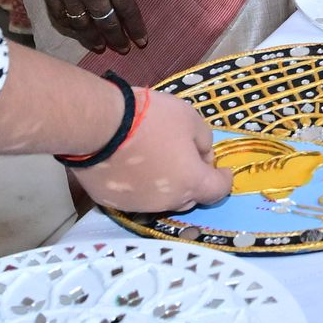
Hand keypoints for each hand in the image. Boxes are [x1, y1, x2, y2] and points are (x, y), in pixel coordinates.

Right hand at [31, 0, 158, 51]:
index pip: (128, 10)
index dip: (135, 28)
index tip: (141, 42)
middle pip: (106, 22)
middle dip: (116, 38)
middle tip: (122, 49)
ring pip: (83, 24)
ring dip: (92, 38)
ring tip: (99, 47)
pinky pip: (60, 15)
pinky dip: (68, 27)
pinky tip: (74, 31)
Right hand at [76, 86, 236, 216]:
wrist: (99, 125)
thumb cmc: (151, 118)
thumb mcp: (190, 118)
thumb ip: (203, 140)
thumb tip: (202, 154)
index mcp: (190, 182)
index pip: (217, 191)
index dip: (224, 180)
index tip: (222, 170)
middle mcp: (166, 202)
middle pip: (189, 197)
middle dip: (193, 181)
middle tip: (186, 158)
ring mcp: (137, 205)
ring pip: (160, 200)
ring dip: (165, 185)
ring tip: (156, 160)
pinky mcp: (112, 202)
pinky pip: (133, 196)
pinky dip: (138, 185)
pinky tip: (129, 166)